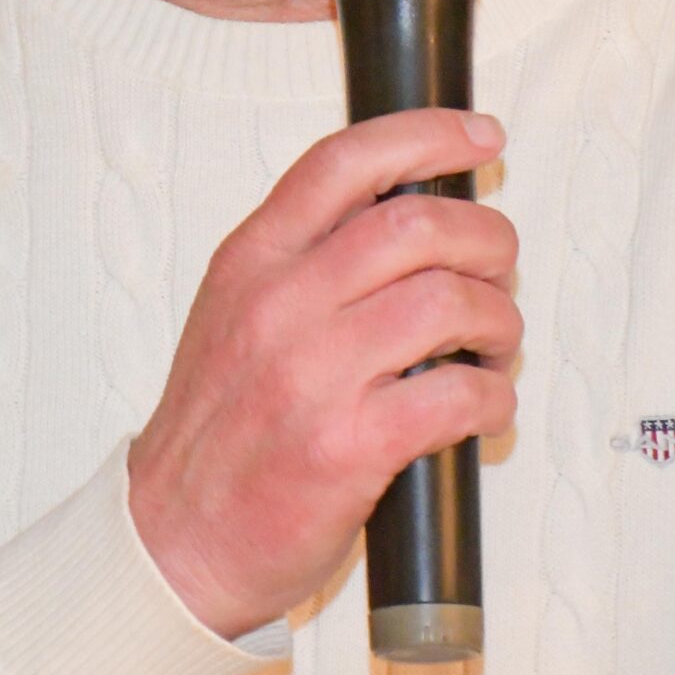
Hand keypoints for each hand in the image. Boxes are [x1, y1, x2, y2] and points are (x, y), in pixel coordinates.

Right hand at [126, 108, 520, 639]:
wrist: (175, 540)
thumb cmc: (218, 431)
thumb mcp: (234, 312)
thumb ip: (304, 258)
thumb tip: (410, 217)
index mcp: (252, 261)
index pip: (344, 162)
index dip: (426, 134)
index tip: (478, 136)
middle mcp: (280, 306)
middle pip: (416, 224)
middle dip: (486, 237)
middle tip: (499, 265)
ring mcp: (313, 376)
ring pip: (449, 303)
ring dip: (498, 319)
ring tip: (495, 343)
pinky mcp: (348, 447)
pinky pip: (457, 395)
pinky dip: (493, 397)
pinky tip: (484, 407)